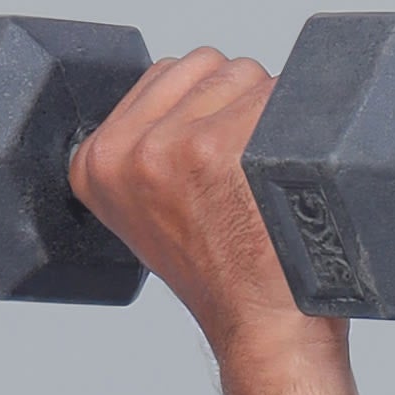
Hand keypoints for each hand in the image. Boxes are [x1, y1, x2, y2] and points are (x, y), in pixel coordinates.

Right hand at [68, 49, 310, 365]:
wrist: (263, 328)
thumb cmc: (225, 272)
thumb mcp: (151, 211)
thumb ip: (148, 145)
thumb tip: (192, 81)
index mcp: (95, 162)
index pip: (165, 74)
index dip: (207, 107)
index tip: (216, 165)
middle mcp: (125, 151)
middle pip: (207, 66)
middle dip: (237, 104)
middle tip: (245, 175)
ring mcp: (173, 146)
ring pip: (245, 74)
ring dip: (270, 112)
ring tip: (266, 178)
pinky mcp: (220, 148)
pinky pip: (279, 95)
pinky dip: (300, 126)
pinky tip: (291, 173)